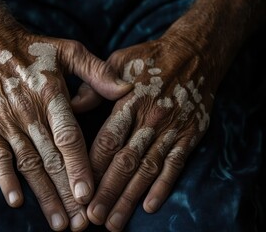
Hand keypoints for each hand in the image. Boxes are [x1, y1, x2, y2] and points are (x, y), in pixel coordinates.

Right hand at [0, 18, 131, 230]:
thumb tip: (127, 90)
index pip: (68, 137)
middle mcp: (28, 112)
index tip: (89, 195)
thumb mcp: (68, 51)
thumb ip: (97, 71)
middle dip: (66, 194)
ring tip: (59, 222)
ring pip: (28, 164)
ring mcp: (6, 121)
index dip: (78, 167)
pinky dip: (6, 179)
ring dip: (43, 195)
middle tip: (81, 223)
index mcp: (50, 95)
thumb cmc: (33, 50)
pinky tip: (16, 201)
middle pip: (51, 159)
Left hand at [86, 36, 216, 230]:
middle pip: (126, 161)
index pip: (108, 139)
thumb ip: (95, 85)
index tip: (79, 187)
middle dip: (108, 191)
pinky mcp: (190, 134)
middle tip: (93, 217)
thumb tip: (72, 106)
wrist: (195, 52)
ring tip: (114, 221)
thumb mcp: (118, 61)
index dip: (92, 165)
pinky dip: (163, 186)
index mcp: (130, 100)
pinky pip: (176, 164)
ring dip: (130, 197)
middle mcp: (151, 118)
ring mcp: (172, 128)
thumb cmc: (150, 58)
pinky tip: (150, 206)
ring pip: (148, 168)